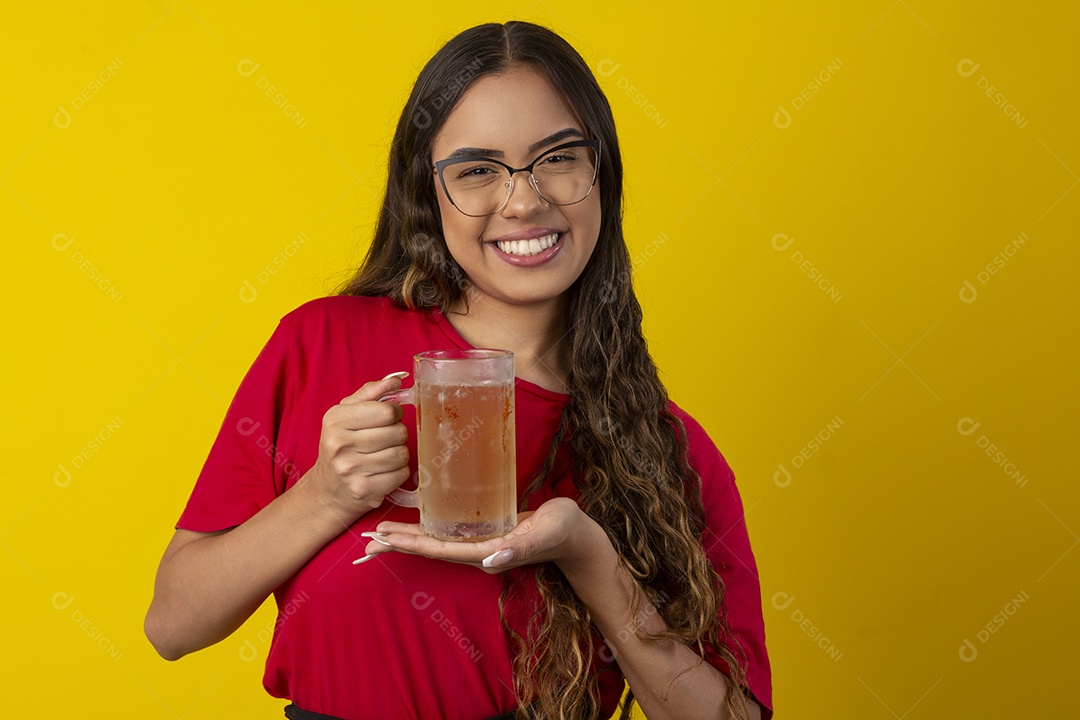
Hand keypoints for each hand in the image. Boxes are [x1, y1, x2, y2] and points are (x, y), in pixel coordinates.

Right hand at [307, 373, 411, 519]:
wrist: (327, 490)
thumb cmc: (341, 446)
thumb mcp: (345, 415)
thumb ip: (370, 393)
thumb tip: (397, 379)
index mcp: (335, 420)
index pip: (387, 410)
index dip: (395, 413)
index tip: (389, 417)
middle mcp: (339, 445)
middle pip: (398, 432)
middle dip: (397, 434)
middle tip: (385, 439)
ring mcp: (351, 470)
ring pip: (402, 454)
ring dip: (399, 454)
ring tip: (383, 455)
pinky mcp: (364, 490)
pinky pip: (401, 474)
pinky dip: (398, 472)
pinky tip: (383, 471)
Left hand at [355, 497, 607, 572]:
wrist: (576, 536)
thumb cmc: (563, 530)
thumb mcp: (545, 532)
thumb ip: (522, 545)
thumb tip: (492, 559)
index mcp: (485, 552)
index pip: (438, 549)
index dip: (408, 543)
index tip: (381, 536)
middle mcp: (476, 551)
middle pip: (428, 548)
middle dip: (397, 542)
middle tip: (364, 538)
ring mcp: (479, 543)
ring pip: (434, 541)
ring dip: (406, 536)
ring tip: (378, 531)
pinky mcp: (483, 533)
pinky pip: (447, 532)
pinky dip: (425, 527)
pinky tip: (413, 518)